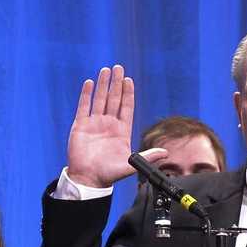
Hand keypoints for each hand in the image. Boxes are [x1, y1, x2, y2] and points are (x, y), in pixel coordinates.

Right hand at [67, 66, 156, 187]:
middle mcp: (109, 124)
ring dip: (102, 85)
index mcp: (121, 131)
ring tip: (106, 70)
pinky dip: (86, 95)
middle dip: (116, 83)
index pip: (126, 107)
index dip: (128, 93)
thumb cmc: (108, 174)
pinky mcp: (81, 126)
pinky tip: (89, 83)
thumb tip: (166, 152)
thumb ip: (147, 156)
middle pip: (113, 99)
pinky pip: (84, 107)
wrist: (88, 179)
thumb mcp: (130, 164)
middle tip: (119, 68)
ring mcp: (94, 124)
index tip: (129, 80)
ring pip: (99, 99)